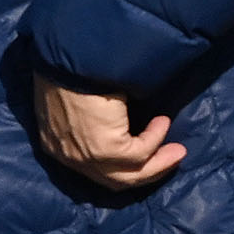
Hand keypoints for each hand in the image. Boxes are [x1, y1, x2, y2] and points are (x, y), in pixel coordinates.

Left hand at [35, 76, 181, 189]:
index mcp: (55, 141)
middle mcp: (66, 155)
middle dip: (147, 170)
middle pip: (113, 178)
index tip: (144, 154)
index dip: (121, 164)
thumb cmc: (70, 64)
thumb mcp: (74, 95)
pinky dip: (155, 138)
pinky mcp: (104, 148)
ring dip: (158, 163)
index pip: (92, 168)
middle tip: (172, 157)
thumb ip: (90, 116)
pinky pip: (139, 152)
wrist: (67, 54)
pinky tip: (162, 122)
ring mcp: (84, 156)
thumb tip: (116, 120)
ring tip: (178, 150)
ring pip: (129, 174)